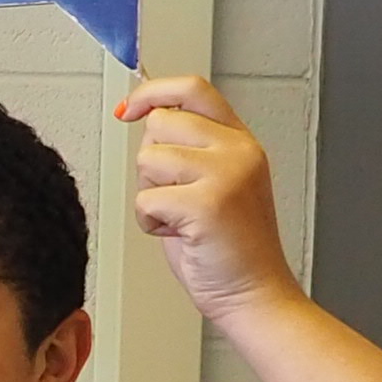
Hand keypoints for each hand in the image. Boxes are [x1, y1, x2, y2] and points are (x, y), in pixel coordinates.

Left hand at [117, 75, 298, 320]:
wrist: (252, 291)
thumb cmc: (225, 245)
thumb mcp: (212, 181)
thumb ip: (186, 148)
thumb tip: (147, 119)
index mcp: (240, 141)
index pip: (194, 89)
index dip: (153, 92)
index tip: (130, 109)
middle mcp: (238, 150)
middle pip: (160, 123)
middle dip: (152, 162)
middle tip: (177, 195)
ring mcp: (226, 174)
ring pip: (148, 159)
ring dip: (151, 194)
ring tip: (181, 218)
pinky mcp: (207, 202)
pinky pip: (145, 200)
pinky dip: (150, 223)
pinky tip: (180, 235)